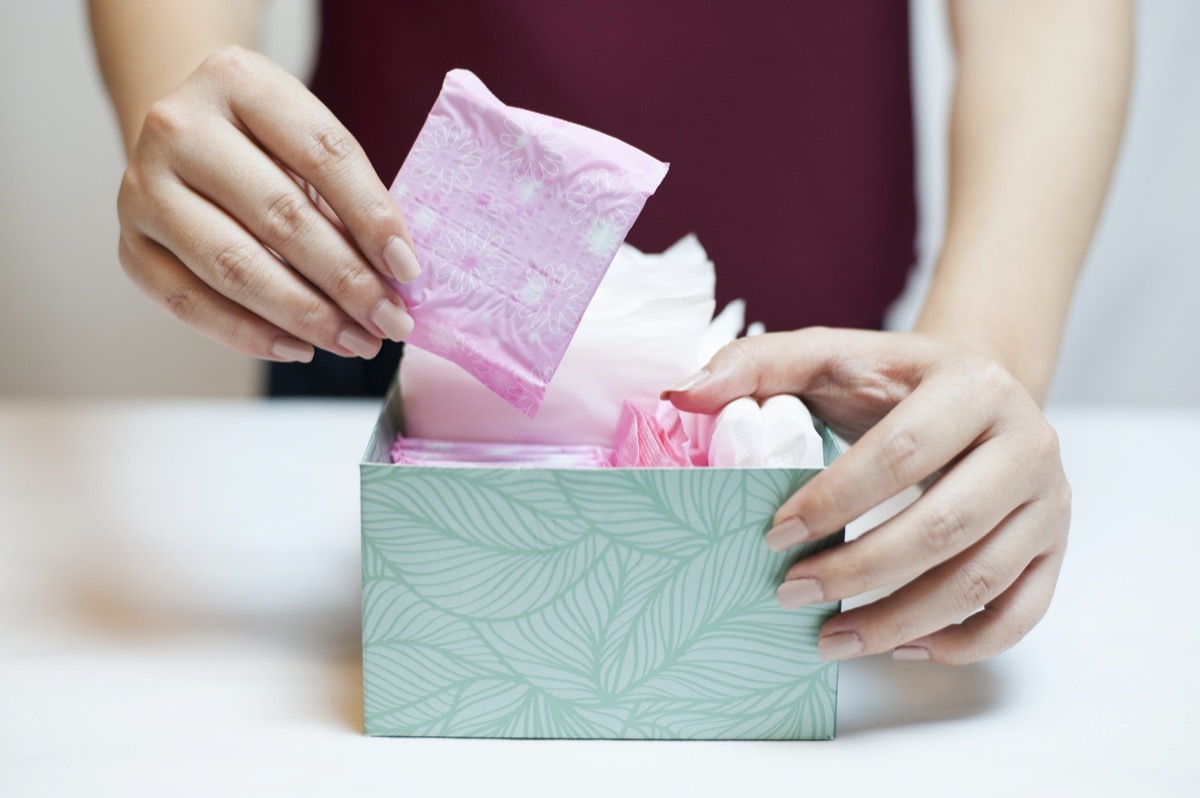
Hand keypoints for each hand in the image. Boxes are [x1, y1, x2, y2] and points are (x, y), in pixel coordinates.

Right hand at [116, 46, 421, 362]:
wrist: (185, 140)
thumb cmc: (265, 147)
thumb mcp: (309, 143)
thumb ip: (348, 199)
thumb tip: (395, 279)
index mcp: (239, 81)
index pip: (322, 154)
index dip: (372, 217)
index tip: (408, 270)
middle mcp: (179, 128)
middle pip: (279, 216)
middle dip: (347, 281)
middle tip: (390, 321)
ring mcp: (143, 188)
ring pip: (233, 266)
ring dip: (306, 315)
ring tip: (356, 341)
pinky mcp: (130, 246)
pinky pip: (192, 304)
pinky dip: (251, 334)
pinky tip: (300, 347)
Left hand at [664, 327, 1070, 663]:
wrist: (980, 390)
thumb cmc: (893, 381)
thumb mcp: (831, 356)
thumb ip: (757, 365)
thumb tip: (680, 393)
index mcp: (973, 386)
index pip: (902, 453)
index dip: (835, 500)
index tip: (774, 535)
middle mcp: (1027, 443)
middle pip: (945, 526)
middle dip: (860, 572)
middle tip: (791, 595)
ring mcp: (1050, 501)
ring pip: (981, 580)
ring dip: (900, 620)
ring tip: (830, 639)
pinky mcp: (1055, 546)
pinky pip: (1019, 613)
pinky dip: (961, 642)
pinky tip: (901, 646)